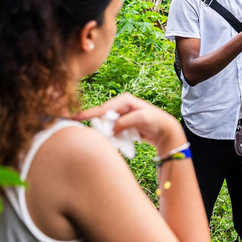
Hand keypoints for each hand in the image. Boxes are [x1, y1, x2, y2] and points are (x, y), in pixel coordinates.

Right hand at [71, 93, 185, 152]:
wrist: (166, 131)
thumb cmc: (156, 122)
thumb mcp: (141, 119)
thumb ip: (125, 122)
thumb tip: (112, 129)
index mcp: (124, 100)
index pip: (103, 108)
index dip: (89, 114)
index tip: (75, 118)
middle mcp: (121, 106)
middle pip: (102, 116)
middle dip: (97, 126)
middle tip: (87, 133)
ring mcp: (122, 116)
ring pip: (107, 125)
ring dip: (105, 133)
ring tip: (104, 140)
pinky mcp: (123, 125)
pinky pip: (112, 131)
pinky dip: (111, 137)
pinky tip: (112, 142)